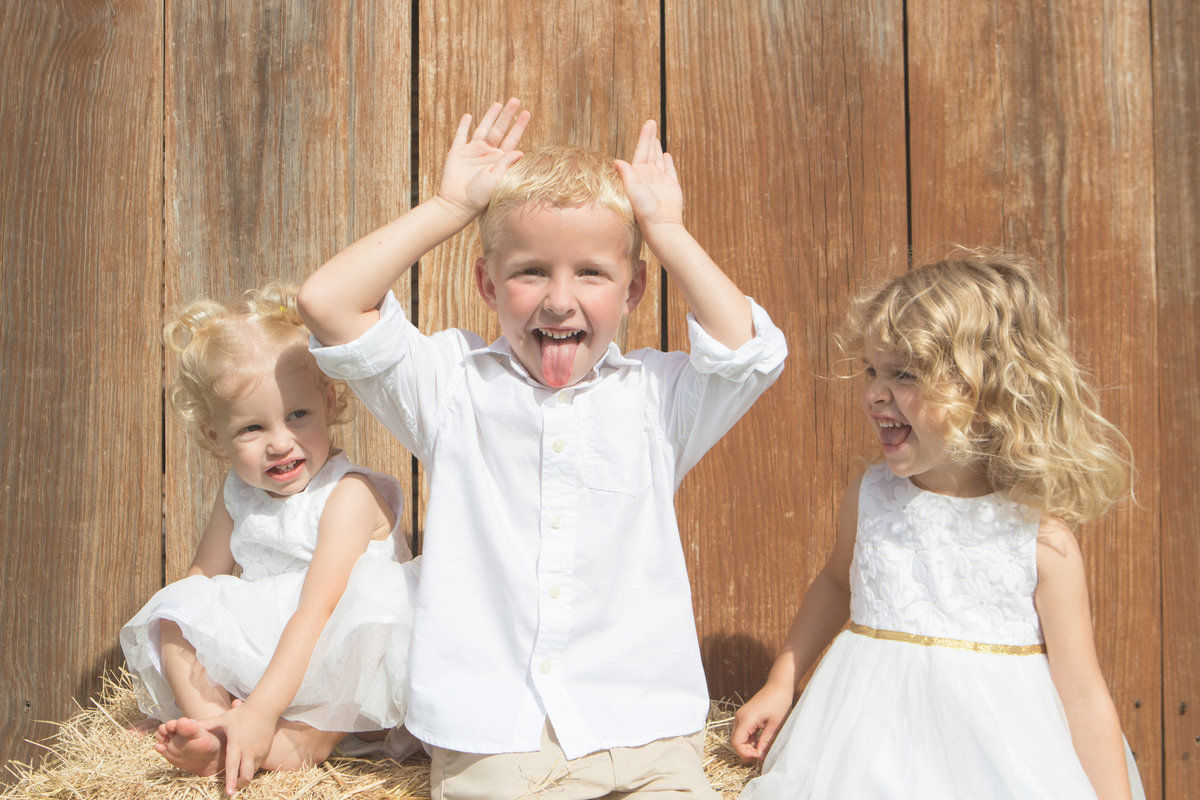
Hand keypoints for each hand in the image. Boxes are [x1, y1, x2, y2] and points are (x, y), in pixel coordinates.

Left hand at [202, 699, 277, 794]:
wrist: (264, 708)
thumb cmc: (240, 714)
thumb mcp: (222, 719)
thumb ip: (206, 724)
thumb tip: (188, 723)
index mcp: (236, 744)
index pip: (233, 767)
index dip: (230, 781)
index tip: (228, 793)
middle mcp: (249, 750)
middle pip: (246, 775)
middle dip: (238, 785)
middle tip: (230, 790)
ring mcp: (259, 752)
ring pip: (252, 772)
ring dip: (244, 778)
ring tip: (236, 780)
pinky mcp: (266, 751)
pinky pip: (258, 765)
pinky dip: (251, 769)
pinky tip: (245, 766)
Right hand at [435, 97, 530, 217]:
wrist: (457, 203)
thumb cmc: (480, 196)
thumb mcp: (497, 179)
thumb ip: (506, 163)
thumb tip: (521, 151)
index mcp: (499, 160)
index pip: (511, 139)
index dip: (518, 126)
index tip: (526, 113)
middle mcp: (487, 154)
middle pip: (499, 129)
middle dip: (507, 115)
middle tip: (515, 100)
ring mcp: (472, 152)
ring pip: (482, 129)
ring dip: (490, 116)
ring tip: (497, 104)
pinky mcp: (457, 153)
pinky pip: (461, 136)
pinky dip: (463, 126)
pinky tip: (468, 116)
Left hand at [614, 119, 684, 230]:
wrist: (661, 225)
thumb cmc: (645, 209)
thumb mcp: (632, 189)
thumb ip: (626, 174)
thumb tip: (616, 161)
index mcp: (638, 174)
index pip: (641, 151)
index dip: (645, 137)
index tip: (648, 124)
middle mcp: (648, 176)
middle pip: (649, 152)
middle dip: (650, 137)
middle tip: (651, 123)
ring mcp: (660, 181)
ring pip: (658, 159)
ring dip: (657, 148)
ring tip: (656, 137)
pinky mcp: (671, 186)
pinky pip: (669, 170)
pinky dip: (668, 162)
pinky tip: (666, 155)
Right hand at [730, 681, 793, 762]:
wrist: (779, 685)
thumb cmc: (779, 703)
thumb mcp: (774, 726)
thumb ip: (766, 742)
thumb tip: (760, 757)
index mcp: (745, 719)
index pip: (736, 743)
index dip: (745, 754)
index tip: (759, 756)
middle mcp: (739, 717)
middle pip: (735, 741)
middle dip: (746, 751)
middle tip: (761, 755)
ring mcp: (741, 716)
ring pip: (738, 737)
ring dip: (748, 746)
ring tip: (763, 749)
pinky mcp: (745, 716)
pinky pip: (743, 731)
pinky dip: (750, 739)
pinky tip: (761, 741)